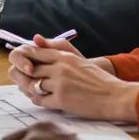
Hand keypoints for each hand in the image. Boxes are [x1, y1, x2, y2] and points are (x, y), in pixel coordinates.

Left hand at [8, 42, 138, 122]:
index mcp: (64, 57)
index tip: (23, 65)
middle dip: (25, 76)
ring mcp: (60, 84)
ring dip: (31, 89)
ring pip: (33, 85)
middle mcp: (60, 68)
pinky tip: (43, 100)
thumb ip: (58, 50)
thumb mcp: (79, 60)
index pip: (34, 52)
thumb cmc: (98, 79)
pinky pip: (41, 100)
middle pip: (30, 69)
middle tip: (24, 80)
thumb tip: (35, 38)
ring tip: (34, 91)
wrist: (115, 96)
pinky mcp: (62, 100)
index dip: (25, 59)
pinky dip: (39, 101)